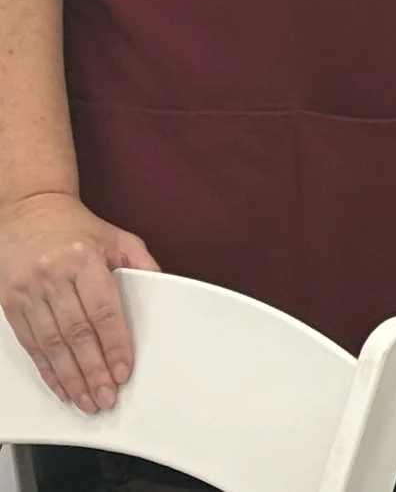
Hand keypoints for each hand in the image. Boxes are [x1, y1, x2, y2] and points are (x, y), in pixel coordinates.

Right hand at [0, 190, 157, 411]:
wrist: (29, 212)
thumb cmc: (76, 228)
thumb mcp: (117, 236)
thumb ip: (141, 263)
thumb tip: (164, 290)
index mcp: (83, 257)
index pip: (102, 310)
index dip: (114, 344)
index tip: (123, 369)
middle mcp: (53, 275)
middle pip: (76, 333)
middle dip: (92, 370)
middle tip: (106, 396)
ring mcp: (27, 291)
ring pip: (50, 344)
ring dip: (69, 377)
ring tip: (86, 399)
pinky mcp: (10, 304)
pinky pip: (29, 343)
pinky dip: (46, 369)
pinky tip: (60, 385)